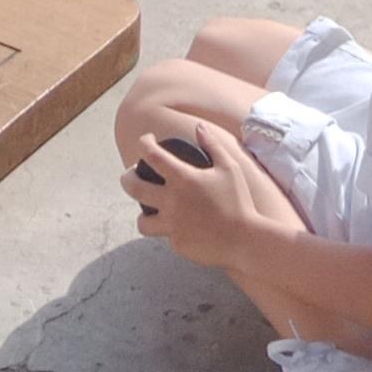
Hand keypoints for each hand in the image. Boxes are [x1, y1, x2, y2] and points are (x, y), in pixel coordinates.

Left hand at [119, 113, 282, 267]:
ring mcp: (172, 225)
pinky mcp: (177, 244)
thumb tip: (199, 127)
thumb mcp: (229, 168)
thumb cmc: (239, 202)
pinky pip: (165, 236)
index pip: (151, 154)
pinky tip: (180, 227)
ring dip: (143, 213)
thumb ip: (212, 145)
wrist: (245, 241)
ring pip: (142, 221)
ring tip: (149, 210)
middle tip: (131, 175)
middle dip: (126, 178)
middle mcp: (171, 201)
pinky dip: (169, 230)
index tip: (146, 141)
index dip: (144, 143)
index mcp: (183, 179)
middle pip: (133, 187)